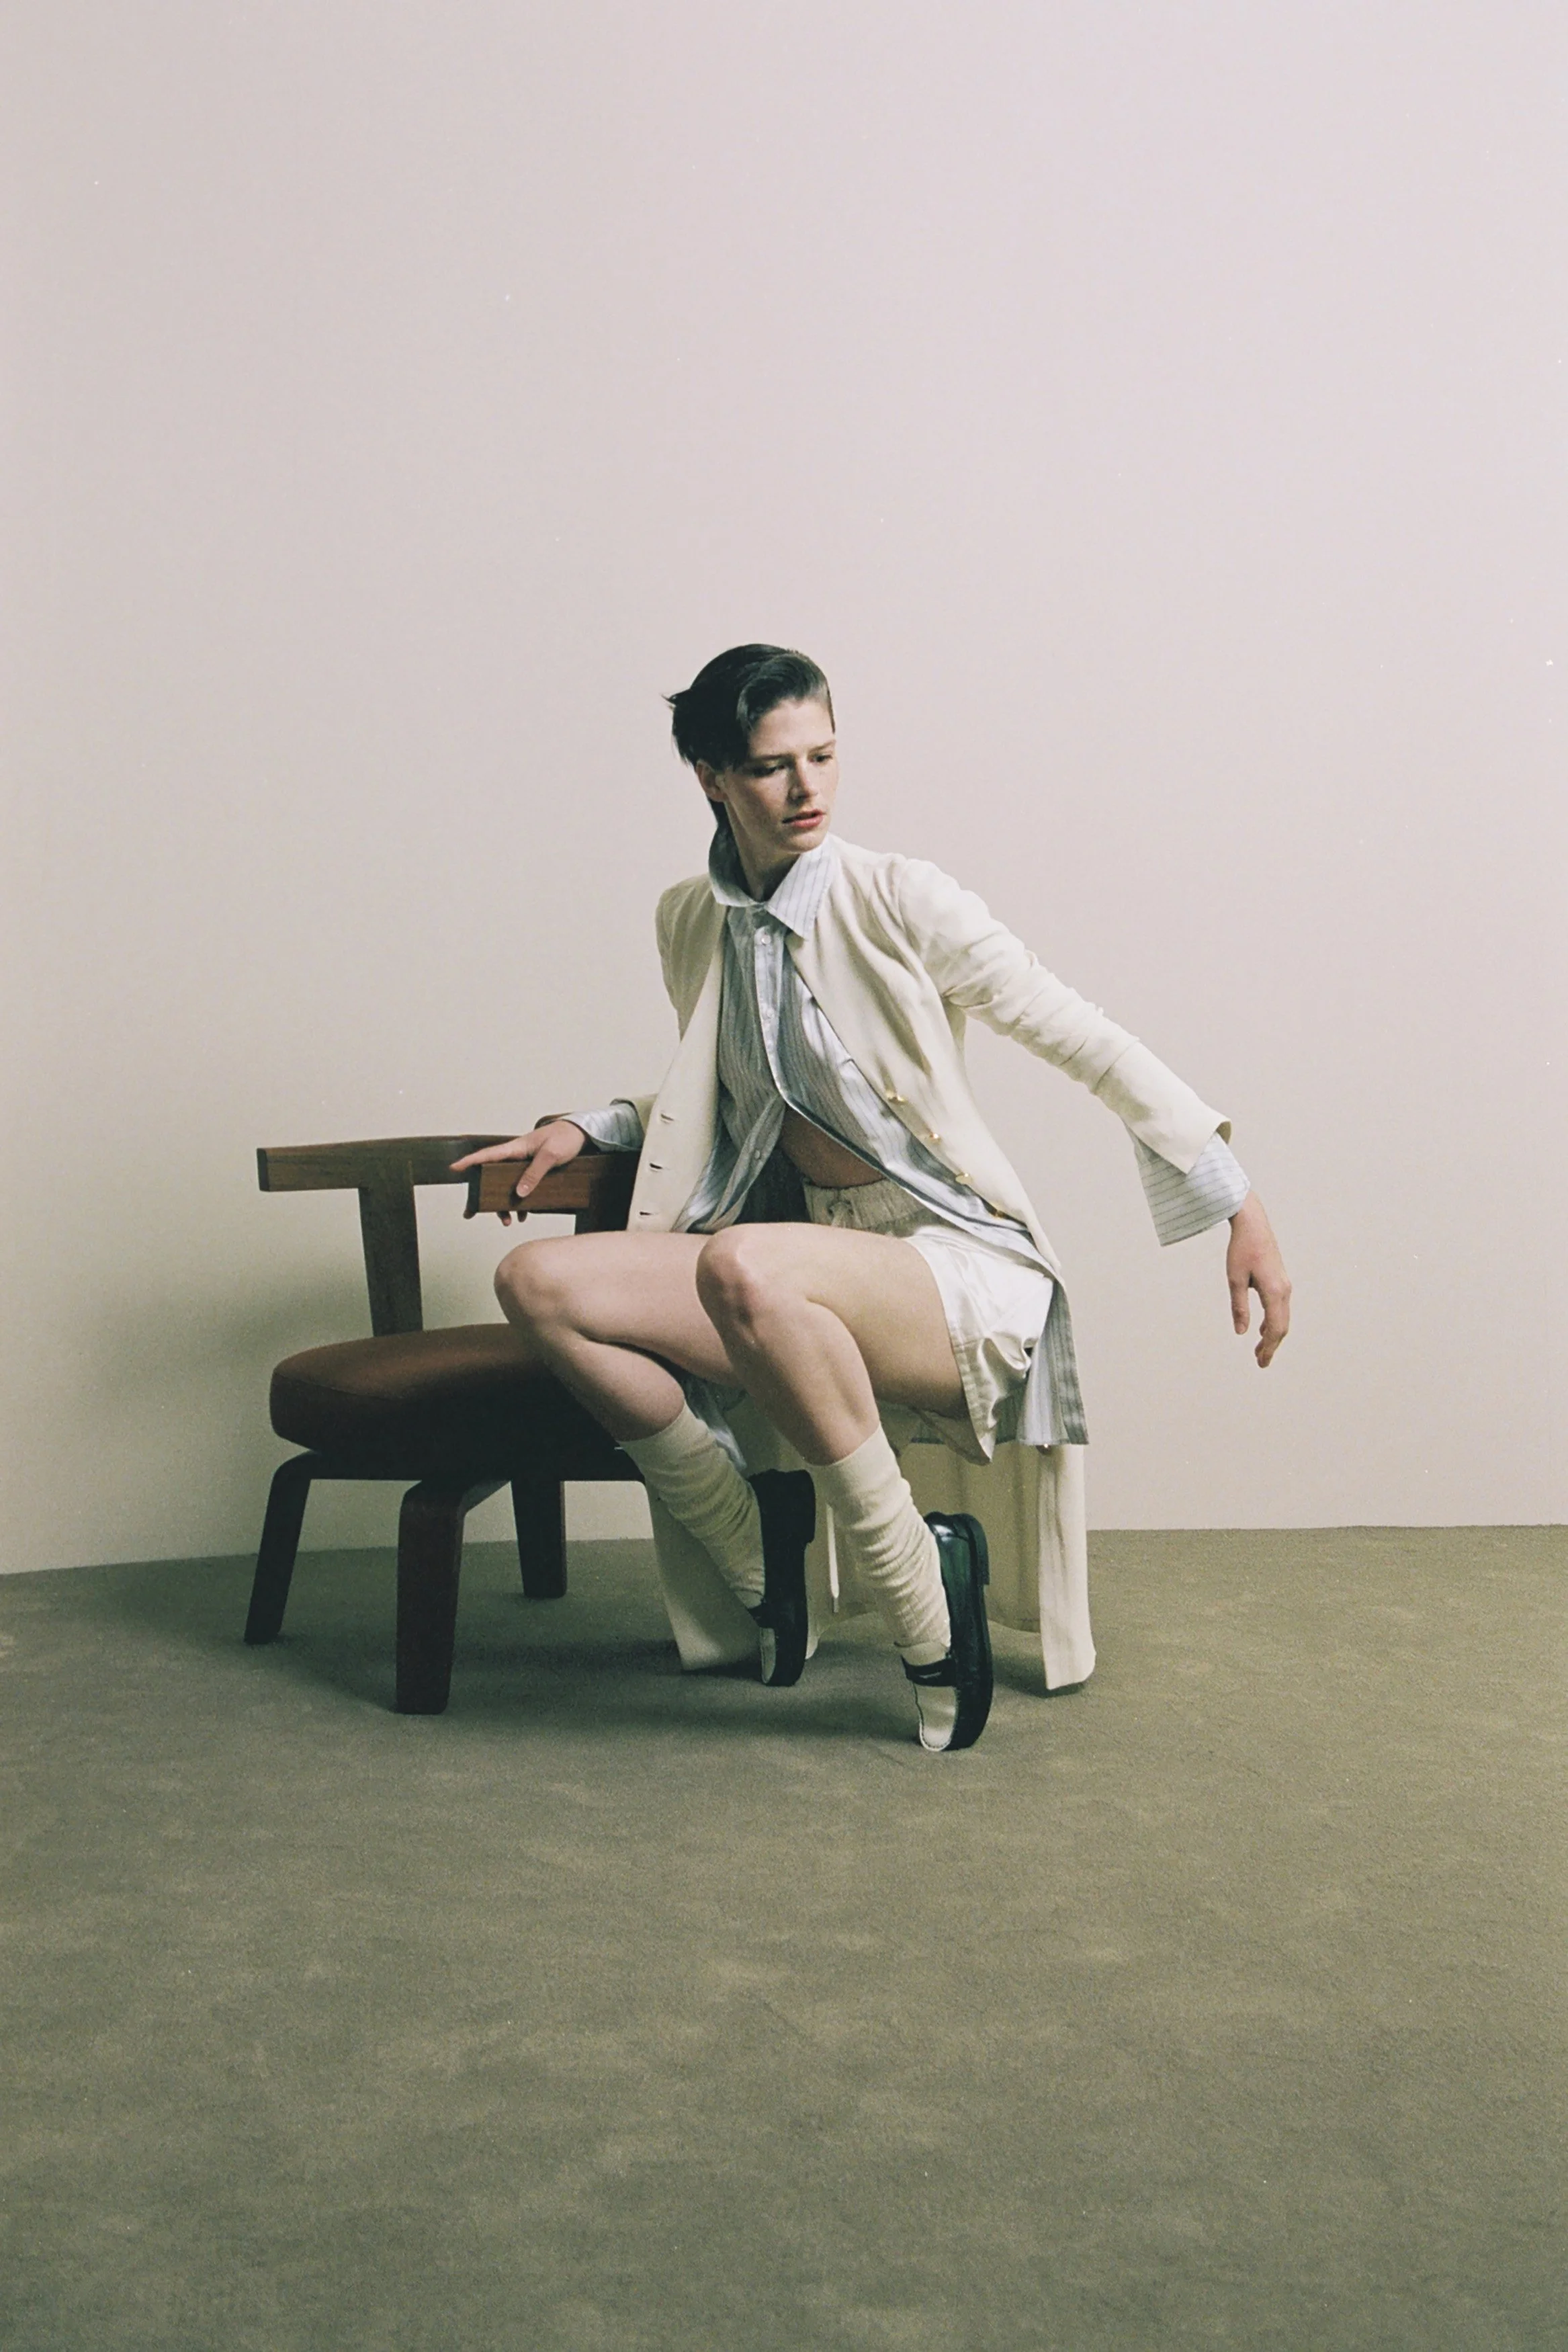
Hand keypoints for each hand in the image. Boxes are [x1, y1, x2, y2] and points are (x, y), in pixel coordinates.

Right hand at [450, 1121, 587, 1222]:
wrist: (581, 1134)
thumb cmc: (565, 1138)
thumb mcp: (551, 1156)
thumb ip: (534, 1173)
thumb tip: (519, 1193)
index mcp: (516, 1148)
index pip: (488, 1154)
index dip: (470, 1162)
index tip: (454, 1168)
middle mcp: (516, 1157)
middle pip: (492, 1177)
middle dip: (483, 1195)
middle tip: (472, 1212)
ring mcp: (524, 1165)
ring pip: (507, 1186)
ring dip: (505, 1204)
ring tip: (507, 1221)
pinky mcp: (534, 1172)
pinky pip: (522, 1189)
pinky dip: (521, 1203)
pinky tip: (524, 1214)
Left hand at [1226, 1191, 1291, 1367]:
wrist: (1253, 1223)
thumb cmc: (1241, 1249)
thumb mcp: (1235, 1279)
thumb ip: (1239, 1307)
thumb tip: (1241, 1332)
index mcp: (1274, 1291)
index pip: (1275, 1328)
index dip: (1268, 1347)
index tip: (1261, 1362)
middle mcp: (1284, 1290)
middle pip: (1282, 1326)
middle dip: (1271, 1346)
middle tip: (1260, 1362)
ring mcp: (1284, 1285)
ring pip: (1282, 1318)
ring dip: (1272, 1335)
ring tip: (1259, 1350)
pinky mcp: (1280, 1280)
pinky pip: (1280, 1308)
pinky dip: (1273, 1322)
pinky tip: (1263, 1329)